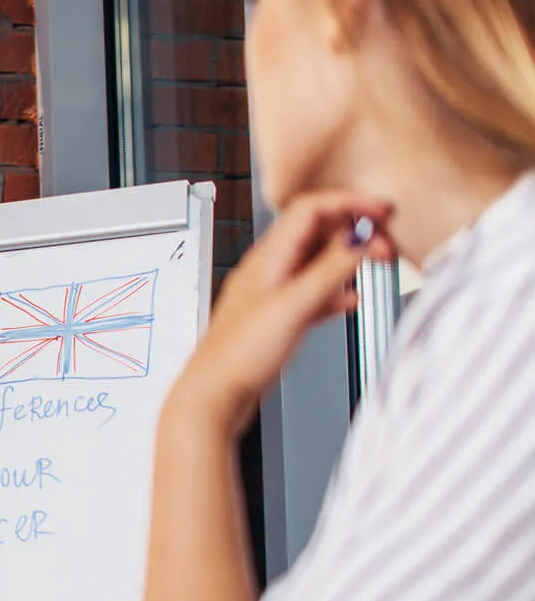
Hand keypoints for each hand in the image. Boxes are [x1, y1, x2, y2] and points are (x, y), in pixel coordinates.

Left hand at [174, 191, 395, 436]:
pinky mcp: (278, 319)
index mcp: (267, 258)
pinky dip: (336, 291)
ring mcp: (273, 294)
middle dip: (354, 231)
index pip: (310, 209)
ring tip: (377, 266)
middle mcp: (268, 271)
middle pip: (317, 232)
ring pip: (317, 262)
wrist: (214, 397)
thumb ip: (329, 270)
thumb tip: (359, 237)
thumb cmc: (238, 356)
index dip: (349, 203)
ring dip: (349, 259)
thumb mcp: (293, 306)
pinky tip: (350, 301)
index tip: (382, 212)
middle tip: (386, 248)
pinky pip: (313, 293)